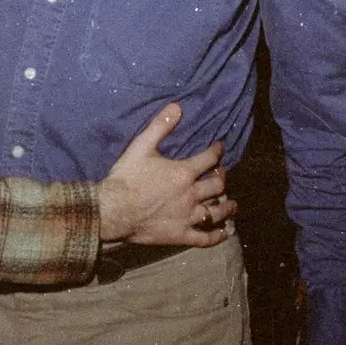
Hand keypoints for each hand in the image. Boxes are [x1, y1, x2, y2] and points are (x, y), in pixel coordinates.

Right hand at [98, 103, 236, 244]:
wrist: (113, 210)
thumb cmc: (127, 177)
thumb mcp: (142, 146)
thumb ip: (160, 126)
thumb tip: (177, 106)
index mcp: (184, 172)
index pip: (209, 159)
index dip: (217, 151)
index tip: (220, 147)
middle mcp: (191, 194)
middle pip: (217, 185)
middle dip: (222, 177)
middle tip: (222, 175)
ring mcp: (187, 217)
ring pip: (215, 212)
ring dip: (227, 207)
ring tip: (232, 205)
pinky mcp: (180, 234)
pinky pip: (203, 238)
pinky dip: (215, 236)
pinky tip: (222, 233)